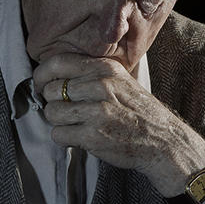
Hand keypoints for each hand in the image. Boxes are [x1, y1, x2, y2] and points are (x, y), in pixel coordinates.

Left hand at [33, 53, 204, 196]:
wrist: (162, 141)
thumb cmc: (136, 111)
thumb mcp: (119, 80)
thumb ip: (89, 74)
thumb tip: (51, 75)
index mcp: (105, 68)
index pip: (57, 63)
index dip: (42, 76)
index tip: (42, 86)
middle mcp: (101, 86)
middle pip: (50, 90)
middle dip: (52, 102)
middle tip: (65, 110)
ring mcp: (97, 111)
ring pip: (51, 112)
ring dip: (58, 121)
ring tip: (75, 123)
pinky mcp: (94, 135)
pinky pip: (58, 134)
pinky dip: (64, 137)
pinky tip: (79, 136)